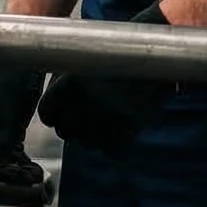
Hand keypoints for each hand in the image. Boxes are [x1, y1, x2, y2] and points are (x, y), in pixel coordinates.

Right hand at [0, 66, 47, 191]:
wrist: (24, 56)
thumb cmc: (11, 72)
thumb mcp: (6, 97)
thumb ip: (1, 125)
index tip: (15, 175)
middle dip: (10, 174)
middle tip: (32, 179)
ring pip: (4, 160)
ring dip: (18, 171)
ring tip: (37, 176)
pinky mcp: (12, 129)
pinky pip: (15, 153)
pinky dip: (24, 163)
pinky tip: (36, 169)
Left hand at [36, 5, 176, 155]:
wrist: (159, 55)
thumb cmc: (118, 56)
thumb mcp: (82, 63)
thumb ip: (61, 84)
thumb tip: (49, 109)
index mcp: (68, 85)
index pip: (47, 114)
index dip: (55, 114)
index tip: (64, 112)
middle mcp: (85, 102)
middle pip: (65, 131)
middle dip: (74, 125)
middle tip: (88, 115)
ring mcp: (107, 117)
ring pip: (87, 143)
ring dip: (94, 136)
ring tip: (106, 119)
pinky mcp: (130, 128)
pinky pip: (111, 151)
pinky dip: (114, 145)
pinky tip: (120, 130)